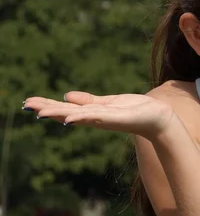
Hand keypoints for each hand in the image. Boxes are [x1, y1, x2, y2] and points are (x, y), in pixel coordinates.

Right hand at [22, 91, 176, 138]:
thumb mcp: (108, 102)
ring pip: (77, 116)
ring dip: (58, 114)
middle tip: (25, 105)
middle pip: (66, 113)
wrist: (157, 117)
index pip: (65, 108)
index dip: (47, 105)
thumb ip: (88, 101)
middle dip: (46, 108)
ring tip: (40, 112)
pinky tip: (69, 119)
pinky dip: (82, 117)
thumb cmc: (135, 110)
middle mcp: (95, 118)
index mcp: (92, 112)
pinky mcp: (115, 118)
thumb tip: (67, 96)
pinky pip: (96, 117)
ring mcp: (104, 119)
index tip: (27, 102)